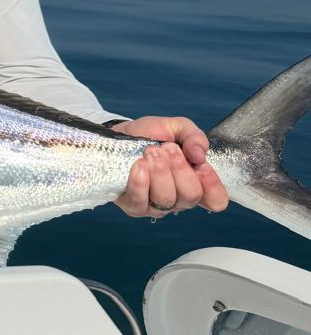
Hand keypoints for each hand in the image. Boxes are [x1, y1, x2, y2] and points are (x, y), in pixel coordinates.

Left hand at [110, 116, 228, 218]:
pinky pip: (140, 201)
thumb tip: (200, 155)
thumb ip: (194, 137)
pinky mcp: (133, 206)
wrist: (118, 136)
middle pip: (191, 196)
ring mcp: (156, 206)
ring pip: (166, 199)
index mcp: (195, 182)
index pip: (216, 200)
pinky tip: (139, 165)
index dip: (213, 185)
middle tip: (168, 148)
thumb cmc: (150, 136)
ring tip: (151, 152)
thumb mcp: (176, 127)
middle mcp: (178, 198)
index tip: (200, 165)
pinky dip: (141, 181)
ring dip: (160, 172)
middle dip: (180, 168)